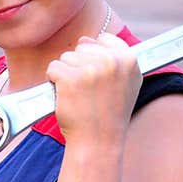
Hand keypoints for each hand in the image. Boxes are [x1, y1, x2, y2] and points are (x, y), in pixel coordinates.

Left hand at [45, 33, 142, 152]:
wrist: (97, 142)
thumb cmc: (109, 114)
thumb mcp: (126, 84)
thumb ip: (115, 58)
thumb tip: (88, 39)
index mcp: (129, 59)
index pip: (103, 39)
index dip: (96, 57)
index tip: (100, 79)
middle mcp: (112, 61)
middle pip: (82, 47)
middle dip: (80, 66)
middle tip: (89, 92)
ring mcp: (90, 69)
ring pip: (66, 57)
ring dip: (67, 74)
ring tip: (80, 96)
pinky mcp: (70, 78)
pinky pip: (53, 67)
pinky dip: (54, 81)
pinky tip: (66, 96)